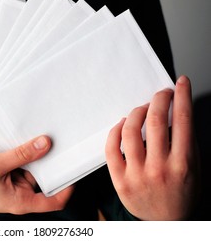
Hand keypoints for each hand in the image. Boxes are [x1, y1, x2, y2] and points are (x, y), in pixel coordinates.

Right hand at [0, 136, 73, 213]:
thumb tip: (44, 144)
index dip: (68, 186)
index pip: (55, 200)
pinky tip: (24, 143)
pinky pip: (23, 165)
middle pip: (46, 180)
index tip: (73, 166)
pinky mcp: (9, 176)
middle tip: (58, 143)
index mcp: (21, 201)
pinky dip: (25, 155)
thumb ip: (20, 155)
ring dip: (36, 157)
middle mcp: (21, 195)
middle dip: (51, 163)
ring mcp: (15, 185)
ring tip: (39, 139)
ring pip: (34, 170)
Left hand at [105, 75, 199, 219]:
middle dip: (159, 99)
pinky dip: (115, 131)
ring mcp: (137, 174)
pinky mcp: (119, 180)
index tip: (180, 83)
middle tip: (161, 94)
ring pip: (130, 131)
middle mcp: (160, 168)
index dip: (182, 96)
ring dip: (136, 112)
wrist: (166, 222)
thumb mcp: (194, 167)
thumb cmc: (181, 192)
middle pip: (155, 121)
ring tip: (142, 109)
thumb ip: (186, 140)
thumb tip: (176, 110)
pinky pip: (111, 148)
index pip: (183, 120)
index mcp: (183, 164)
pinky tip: (121, 124)